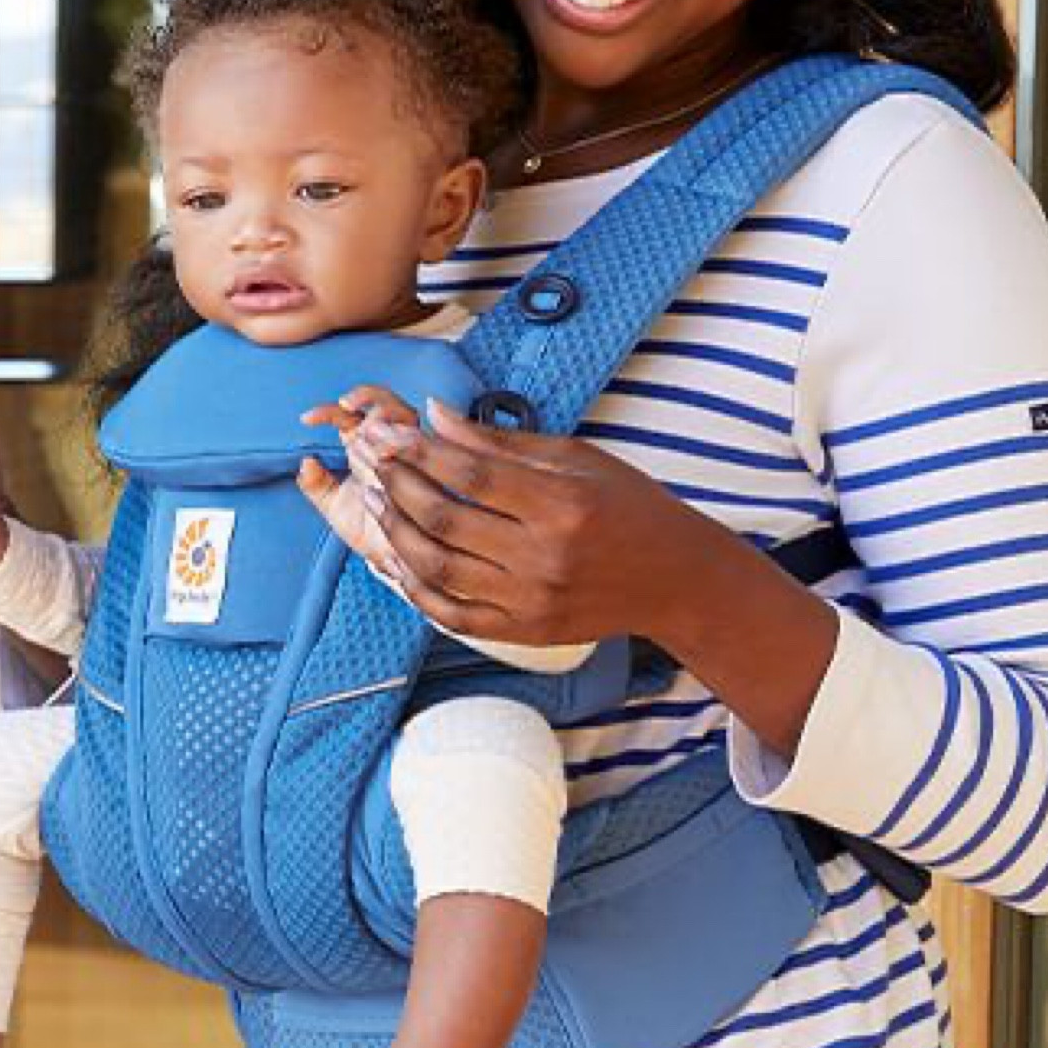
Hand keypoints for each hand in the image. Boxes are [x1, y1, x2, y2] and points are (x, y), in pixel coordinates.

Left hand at [296, 385, 422, 577]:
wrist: (396, 562)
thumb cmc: (368, 531)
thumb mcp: (333, 508)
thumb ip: (315, 485)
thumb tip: (304, 463)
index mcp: (366, 448)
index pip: (353, 414)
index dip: (329, 410)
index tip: (307, 418)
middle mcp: (390, 447)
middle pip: (388, 404)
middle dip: (369, 401)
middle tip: (345, 410)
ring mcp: (412, 456)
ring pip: (408, 417)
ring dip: (386, 419)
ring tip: (365, 433)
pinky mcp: (430, 469)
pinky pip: (424, 444)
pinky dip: (405, 442)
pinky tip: (386, 454)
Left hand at [342, 395, 701, 647]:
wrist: (675, 579)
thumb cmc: (629, 505)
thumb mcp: (576, 458)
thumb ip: (500, 443)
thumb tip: (435, 415)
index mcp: (561, 505)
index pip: (470, 475)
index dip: (419, 451)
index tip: (387, 431)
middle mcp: (544, 558)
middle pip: (445, 521)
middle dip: (397, 484)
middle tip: (372, 459)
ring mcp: (532, 601)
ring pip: (438, 569)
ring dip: (396, 532)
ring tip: (377, 500)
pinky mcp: (525, 632)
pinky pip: (452, 615)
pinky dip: (416, 588)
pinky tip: (398, 556)